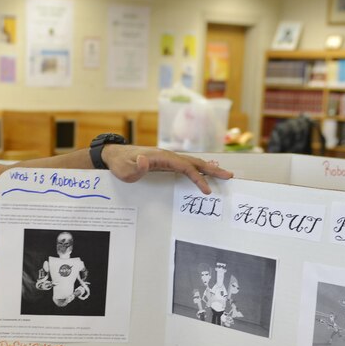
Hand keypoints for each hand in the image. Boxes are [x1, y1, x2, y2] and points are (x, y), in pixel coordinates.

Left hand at [102, 144, 232, 193]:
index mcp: (161, 157)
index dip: (198, 178)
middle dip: (212, 169)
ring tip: (224, 173)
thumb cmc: (120, 165)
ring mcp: (167, 158)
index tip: (207, 190)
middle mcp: (167, 155)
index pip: (185, 167)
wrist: (114, 155)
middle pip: (194, 162)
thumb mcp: (125, 169)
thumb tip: (145, 161)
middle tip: (229, 176)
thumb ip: (136, 167)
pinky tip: (206, 168)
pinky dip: (198, 167)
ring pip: (192, 162)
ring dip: (208, 168)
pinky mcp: (165, 162)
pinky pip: (186, 165)